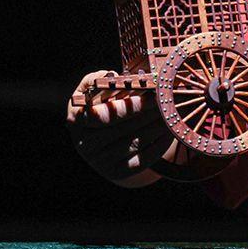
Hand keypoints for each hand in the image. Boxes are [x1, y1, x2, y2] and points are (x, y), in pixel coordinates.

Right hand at [65, 70, 169, 187]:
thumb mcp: (92, 90)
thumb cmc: (100, 105)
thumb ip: (98, 80)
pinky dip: (158, 145)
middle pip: (123, 128)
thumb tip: (113, 76)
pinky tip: (169, 132)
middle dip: (149, 113)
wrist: (101, 140)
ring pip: (135, 142)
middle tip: (168, 103)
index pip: (105, 114)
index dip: (132, 105)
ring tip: (172, 115)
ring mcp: (99, 162)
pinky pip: (142, 159)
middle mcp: (84, 144)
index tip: (153, 95)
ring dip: (157, 127)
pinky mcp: (116, 172)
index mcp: (76, 120)